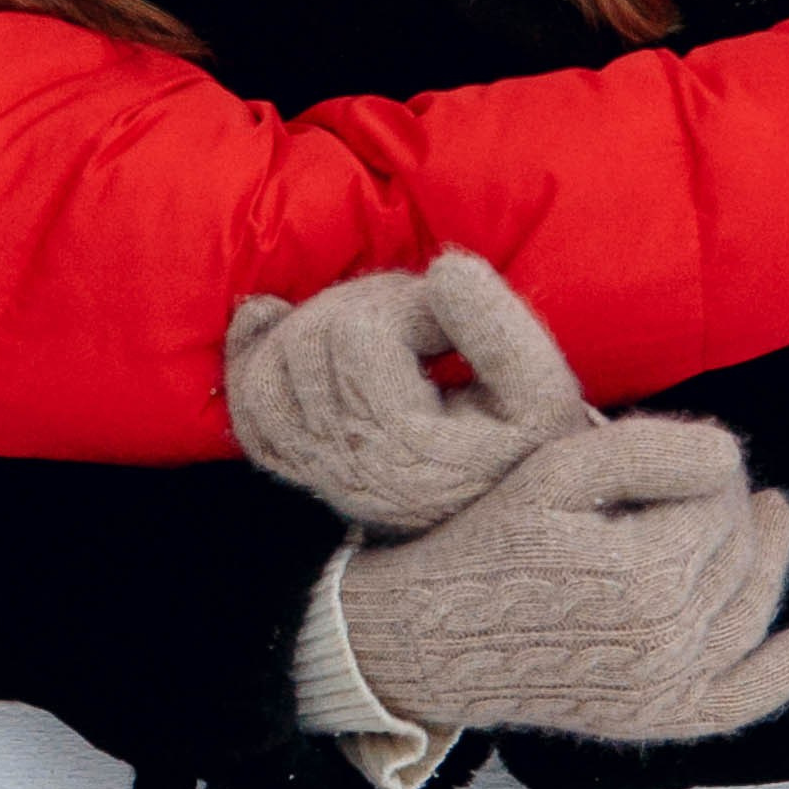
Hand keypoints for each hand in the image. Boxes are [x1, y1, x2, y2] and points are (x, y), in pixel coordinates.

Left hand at [226, 252, 588, 532]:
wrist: (505, 517)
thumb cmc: (527, 448)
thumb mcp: (541, 393)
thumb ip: (500, 330)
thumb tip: (443, 271)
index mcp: (404, 451)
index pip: (357, 337)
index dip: (400, 304)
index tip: (446, 324)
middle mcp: (347, 468)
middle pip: (311, 341)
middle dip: (365, 304)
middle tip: (420, 319)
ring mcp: (314, 470)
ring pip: (273, 363)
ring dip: (321, 322)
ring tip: (384, 330)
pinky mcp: (297, 465)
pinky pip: (247, 403)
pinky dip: (254, 354)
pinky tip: (274, 322)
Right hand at [337, 415, 788, 747]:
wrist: (429, 639)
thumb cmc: (486, 544)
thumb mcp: (556, 470)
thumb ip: (651, 448)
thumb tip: (732, 456)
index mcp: (649, 573)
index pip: (721, 501)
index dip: (710, 466)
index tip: (679, 449)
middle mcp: (671, 640)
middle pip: (741, 551)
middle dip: (734, 507)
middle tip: (707, 477)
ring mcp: (669, 687)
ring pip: (752, 608)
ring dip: (772, 559)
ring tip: (780, 516)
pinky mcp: (659, 717)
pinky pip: (748, 696)